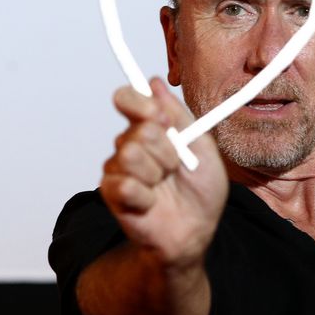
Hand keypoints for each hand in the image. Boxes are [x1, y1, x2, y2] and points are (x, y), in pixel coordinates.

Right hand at [100, 77, 227, 268]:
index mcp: (151, 127)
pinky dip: (145, 195)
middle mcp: (131, 143)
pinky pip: (124, 184)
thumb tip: (155, 83)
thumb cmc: (201, 191)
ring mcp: (119, 168)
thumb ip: (179, 114)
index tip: (161, 118)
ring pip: (130, 155)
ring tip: (164, 186)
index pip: (128, 99)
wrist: (195, 231)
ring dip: (157, 174)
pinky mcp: (112, 193)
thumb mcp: (203, 146)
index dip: (140, 103)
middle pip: (138, 130)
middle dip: (167, 151)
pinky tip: (151, 202)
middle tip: (175, 168)